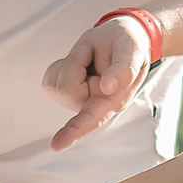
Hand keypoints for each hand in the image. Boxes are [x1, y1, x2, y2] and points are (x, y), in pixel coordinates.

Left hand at [40, 14, 155, 150]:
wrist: (120, 38)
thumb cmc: (128, 44)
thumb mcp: (131, 49)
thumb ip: (124, 68)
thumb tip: (108, 87)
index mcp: (113, 100)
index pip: (92, 119)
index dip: (74, 131)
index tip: (57, 145)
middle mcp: (93, 104)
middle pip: (66, 88)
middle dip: (76, 62)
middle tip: (93, 52)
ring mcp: (76, 100)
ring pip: (57, 83)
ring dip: (71, 62)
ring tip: (90, 58)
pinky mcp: (63, 93)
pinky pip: (51, 77)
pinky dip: (63, 64)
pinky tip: (80, 63)